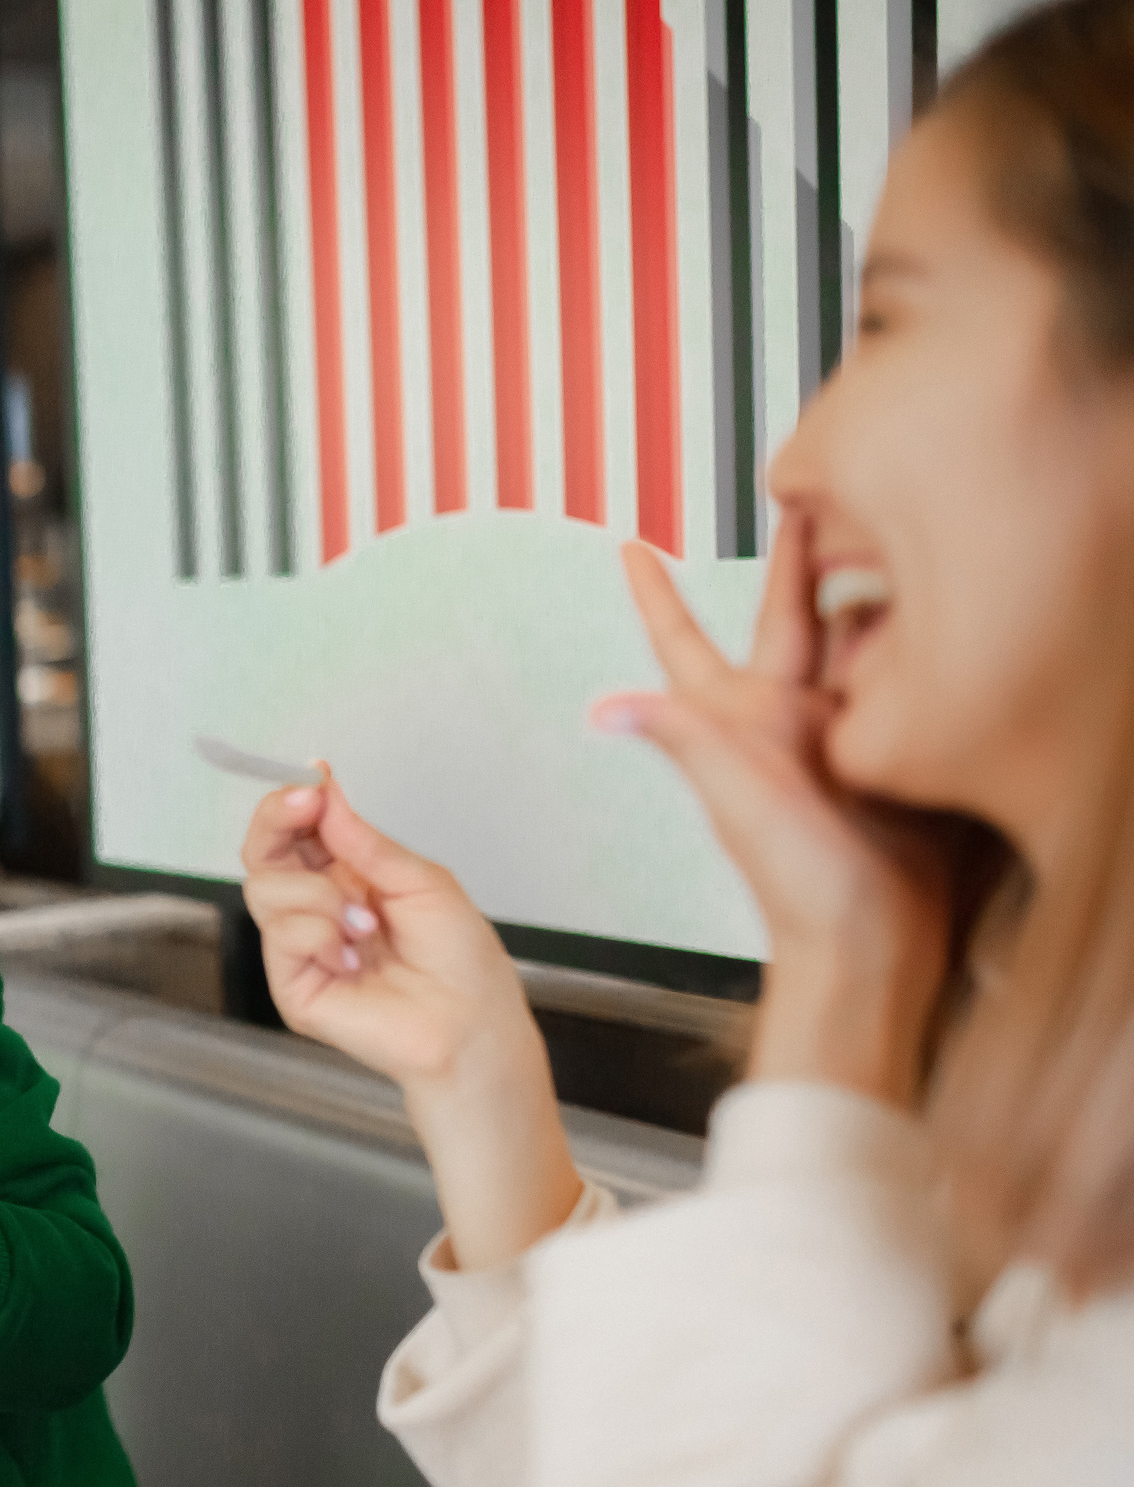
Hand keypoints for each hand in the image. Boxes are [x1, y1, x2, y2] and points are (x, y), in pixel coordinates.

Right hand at [241, 776, 580, 1268]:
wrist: (472, 1026)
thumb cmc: (461, 963)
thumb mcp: (420, 881)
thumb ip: (364, 841)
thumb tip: (324, 792)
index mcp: (346, 878)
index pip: (296, 832)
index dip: (293, 802)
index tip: (311, 782)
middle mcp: (316, 909)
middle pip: (261, 853)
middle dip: (277, 822)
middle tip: (306, 808)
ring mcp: (300, 949)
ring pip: (264, 890)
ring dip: (318, 895)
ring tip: (366, 923)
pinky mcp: (294, 986)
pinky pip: (282, 937)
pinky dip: (320, 936)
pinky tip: (354, 957)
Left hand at [598, 524, 959, 1103]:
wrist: (871, 936)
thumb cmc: (797, 878)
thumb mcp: (735, 795)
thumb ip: (684, 736)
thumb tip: (603, 707)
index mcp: (735, 717)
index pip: (684, 640)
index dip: (657, 594)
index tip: (628, 547)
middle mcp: (784, 714)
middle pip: (788, 617)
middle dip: (801, 558)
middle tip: (814, 497)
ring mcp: (841, 728)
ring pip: (854, 635)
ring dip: (870, 593)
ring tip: (886, 547)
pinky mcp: (894, 748)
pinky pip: (905, 676)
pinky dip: (916, 645)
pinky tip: (935, 619)